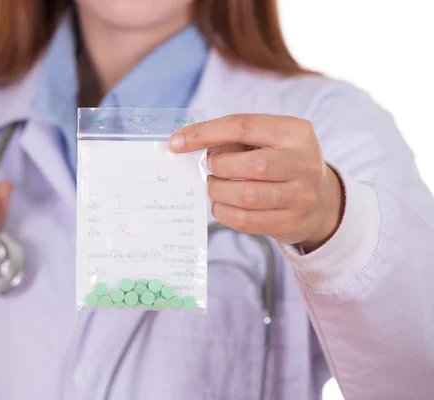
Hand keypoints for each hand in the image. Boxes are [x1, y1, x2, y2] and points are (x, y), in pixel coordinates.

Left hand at [168, 114, 343, 250]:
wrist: (319, 200)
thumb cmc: (279, 161)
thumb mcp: (266, 140)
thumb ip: (232, 138)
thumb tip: (183, 143)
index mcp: (296, 132)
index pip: (243, 126)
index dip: (205, 133)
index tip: (176, 142)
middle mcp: (304, 163)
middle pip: (250, 165)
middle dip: (218, 167)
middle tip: (209, 169)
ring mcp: (301, 196)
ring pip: (247, 196)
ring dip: (218, 191)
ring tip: (214, 186)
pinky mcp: (291, 222)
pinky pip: (246, 220)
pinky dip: (223, 212)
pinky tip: (221, 204)